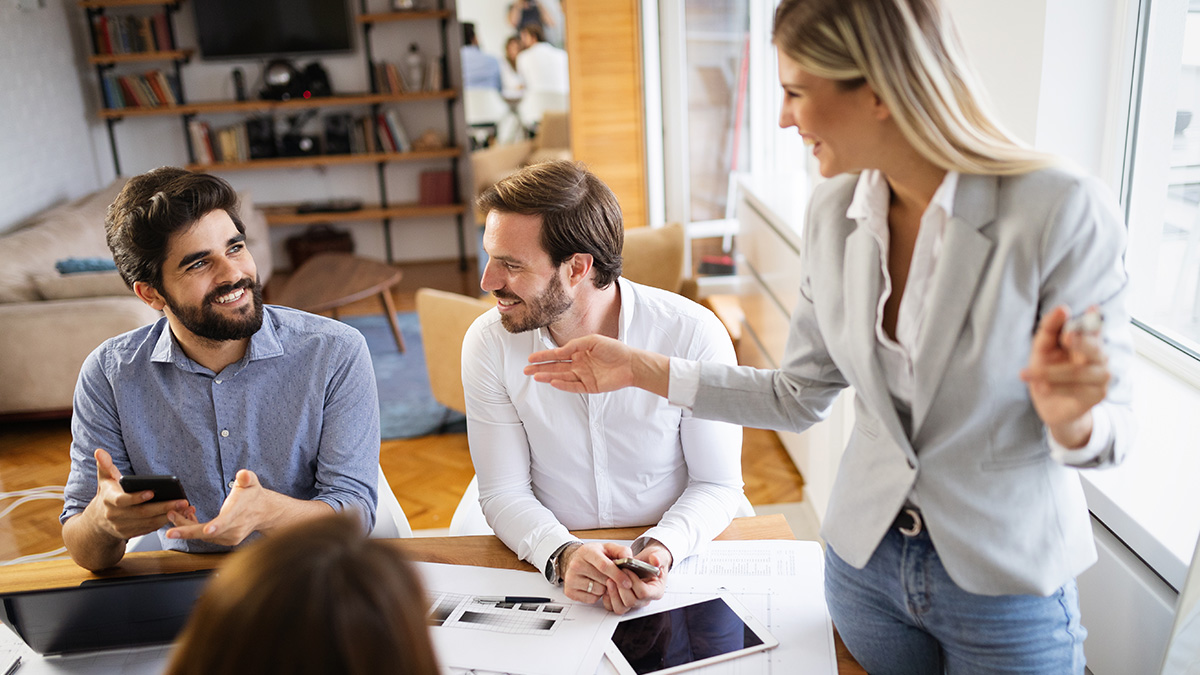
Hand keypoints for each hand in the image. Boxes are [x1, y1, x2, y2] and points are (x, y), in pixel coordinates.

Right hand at [83, 449, 191, 540]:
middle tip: (182, 501)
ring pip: (148, 523)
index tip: (152, 492)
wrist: (97, 521)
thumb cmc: (107, 494)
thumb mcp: (104, 479)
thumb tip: (99, 451)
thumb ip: (104, 465)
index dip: (137, 497)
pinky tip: (179, 515)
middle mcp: (114, 516)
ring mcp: (122, 527)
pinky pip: (150, 529)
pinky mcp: (130, 534)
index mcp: (108, 500)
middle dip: (163, 507)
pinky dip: (165, 522)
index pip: (122, 500)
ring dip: (168, 516)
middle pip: (142, 513)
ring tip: (185, 507)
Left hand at [165, 469, 268, 545]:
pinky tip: (187, 518)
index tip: (207, 529)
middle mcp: (235, 528)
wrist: (264, 512)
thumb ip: (246, 477)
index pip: (227, 520)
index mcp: (239, 512)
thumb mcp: (251, 482)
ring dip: (187, 527)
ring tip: (175, 513)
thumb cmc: (253, 495)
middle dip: (187, 530)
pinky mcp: (226, 541)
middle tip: (170, 526)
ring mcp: (230, 537)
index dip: (216, 526)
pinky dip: (194, 529)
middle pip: (208, 532)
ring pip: (204, 536)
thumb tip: (243, 474)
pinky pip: (205, 537)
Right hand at [525, 334, 668, 396]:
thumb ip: (574, 345)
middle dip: (541, 368)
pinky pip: (573, 386)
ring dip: (548, 376)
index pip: (557, 355)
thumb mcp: (592, 340)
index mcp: (579, 352)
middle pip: (556, 367)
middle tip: (526, 370)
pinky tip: (553, 381)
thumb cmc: (615, 349)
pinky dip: (563, 384)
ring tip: (535, 376)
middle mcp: (579, 364)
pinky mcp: (590, 387)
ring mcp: (583, 376)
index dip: (544, 356)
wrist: (631, 363)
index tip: (531, 358)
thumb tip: (560, 351)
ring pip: (561, 377)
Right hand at [561, 542, 632, 605]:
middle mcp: (576, 565)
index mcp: (587, 552)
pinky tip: (594, 586)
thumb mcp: (607, 548)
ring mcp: (571, 578)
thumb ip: (621, 551)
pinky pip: (591, 599)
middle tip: (612, 576)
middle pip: (603, 580)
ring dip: (604, 588)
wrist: (574, 560)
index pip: (604, 565)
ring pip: (598, 590)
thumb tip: (629, 558)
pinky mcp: (569, 591)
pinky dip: (596, 595)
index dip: (618, 575)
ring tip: (601, 579)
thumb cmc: (593, 555)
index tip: (628, 582)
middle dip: (613, 581)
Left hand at [603, 543, 671, 614]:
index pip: (644, 593)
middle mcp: (645, 600)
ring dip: (613, 593)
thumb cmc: (652, 561)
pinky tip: (608, 586)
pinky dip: (608, 599)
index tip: (627, 569)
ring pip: (621, 607)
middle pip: (631, 601)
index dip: (633, 581)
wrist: (646, 563)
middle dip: (621, 587)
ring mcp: (634, 603)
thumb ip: (658, 557)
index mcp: (656, 591)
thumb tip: (656, 560)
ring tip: (610, 580)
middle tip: (616, 574)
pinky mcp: (624, 603)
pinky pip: (614, 607)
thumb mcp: (658, 555)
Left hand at [1020, 305, 1109, 447]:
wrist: (1050, 405)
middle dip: (1080, 341)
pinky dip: (1055, 387)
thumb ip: (1050, 328)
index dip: (1094, 318)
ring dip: (1049, 373)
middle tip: (1066, 336)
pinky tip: (1040, 387)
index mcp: (1087, 340)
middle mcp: (1100, 356)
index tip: (1092, 309)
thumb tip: (1063, 309)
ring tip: (1025, 374)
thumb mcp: (1042, 348)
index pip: (1094, 326)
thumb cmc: (1047, 371)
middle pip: (1094, 346)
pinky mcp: (1098, 394)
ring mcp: (1102, 375)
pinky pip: (1076, 389)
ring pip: (1077, 371)